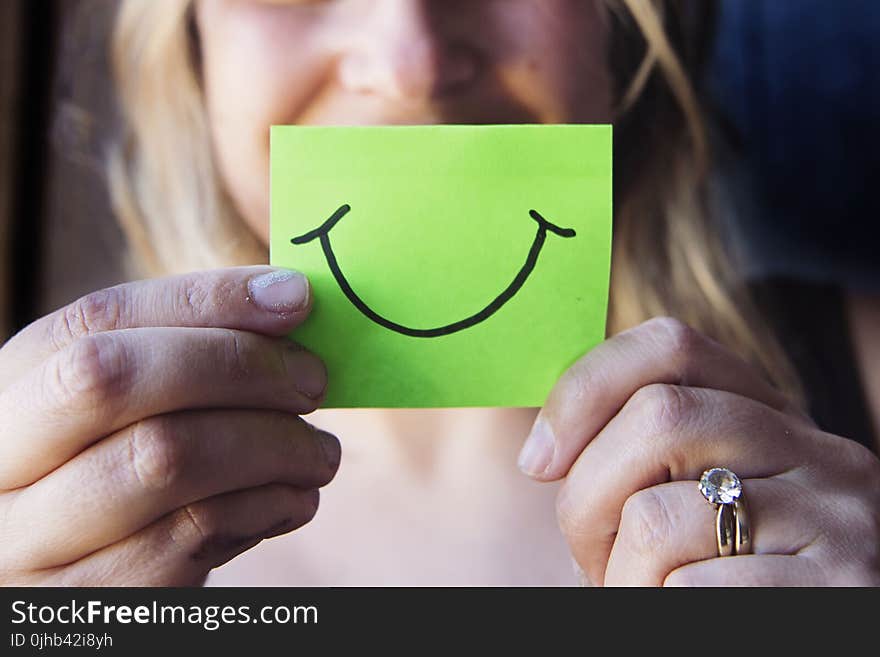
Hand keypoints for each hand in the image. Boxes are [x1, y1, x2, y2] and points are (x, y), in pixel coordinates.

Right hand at [0, 267, 339, 585]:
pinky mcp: (89, 601)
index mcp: (8, 392)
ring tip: (319, 453)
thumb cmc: (119, 482)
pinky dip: (267, 506)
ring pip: (165, 460)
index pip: (98, 319)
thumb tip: (288, 298)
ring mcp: (28, 543)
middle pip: (115, 380)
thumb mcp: (125, 415)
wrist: (81, 598)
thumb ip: (185, 356)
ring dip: (274, 445)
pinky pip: (194, 535)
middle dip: (239, 368)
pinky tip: (293, 500)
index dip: (206, 300)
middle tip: (313, 381)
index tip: (295, 298)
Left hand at [519, 317, 879, 585]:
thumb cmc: (711, 578)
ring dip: (618, 573)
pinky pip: (690, 586)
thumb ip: (638, 452)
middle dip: (587, 495)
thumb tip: (542, 444)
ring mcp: (838, 516)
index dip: (584, 390)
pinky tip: (680, 617)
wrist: (802, 649)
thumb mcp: (685, 498)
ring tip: (637, 592)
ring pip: (659, 516)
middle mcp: (818, 449)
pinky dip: (656, 607)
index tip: (538, 461)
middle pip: (657, 417)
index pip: (670, 345)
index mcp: (769, 416)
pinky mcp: (840, 586)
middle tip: (586, 553)